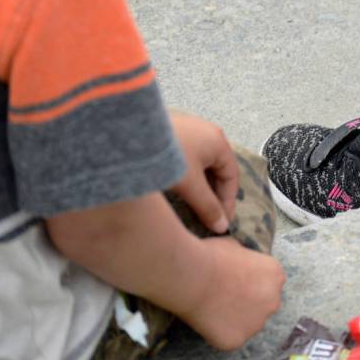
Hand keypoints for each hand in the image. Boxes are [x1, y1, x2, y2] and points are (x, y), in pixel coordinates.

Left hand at [169, 111, 238, 234]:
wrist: (127, 134)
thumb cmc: (166, 159)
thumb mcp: (190, 186)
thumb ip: (208, 207)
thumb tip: (223, 227)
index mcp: (218, 142)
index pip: (231, 176)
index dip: (228, 202)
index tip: (222, 224)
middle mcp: (208, 133)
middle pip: (218, 170)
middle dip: (215, 195)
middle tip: (209, 218)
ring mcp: (190, 131)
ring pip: (202, 165)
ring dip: (201, 186)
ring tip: (194, 206)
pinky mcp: (174, 135)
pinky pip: (190, 159)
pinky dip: (190, 177)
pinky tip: (180, 188)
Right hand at [178, 237, 285, 349]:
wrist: (194, 277)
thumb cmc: (213, 255)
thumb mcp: (237, 246)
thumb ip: (247, 259)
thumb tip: (241, 263)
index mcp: (275, 275)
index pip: (270, 281)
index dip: (252, 281)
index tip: (237, 281)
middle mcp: (273, 301)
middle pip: (264, 304)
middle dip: (249, 302)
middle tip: (226, 297)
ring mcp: (257, 324)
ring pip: (249, 323)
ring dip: (237, 318)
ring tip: (215, 308)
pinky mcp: (238, 340)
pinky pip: (231, 337)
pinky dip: (221, 332)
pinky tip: (208, 320)